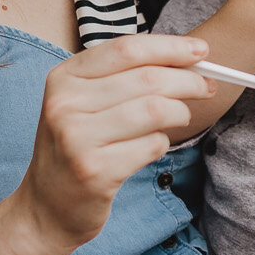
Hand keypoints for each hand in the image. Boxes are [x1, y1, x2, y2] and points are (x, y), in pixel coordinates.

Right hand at [10, 34, 212, 254]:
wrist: (47, 207)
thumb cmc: (78, 148)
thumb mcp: (84, 104)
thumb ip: (125, 78)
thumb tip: (189, 60)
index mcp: (64, 77)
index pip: (126, 49)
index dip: (170, 47)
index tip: (202, 50)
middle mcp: (65, 103)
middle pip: (147, 79)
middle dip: (188, 81)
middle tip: (207, 87)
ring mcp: (77, 138)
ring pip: (155, 110)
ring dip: (179, 113)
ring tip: (181, 118)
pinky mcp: (95, 171)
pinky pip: (152, 145)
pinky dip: (162, 143)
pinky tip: (152, 146)